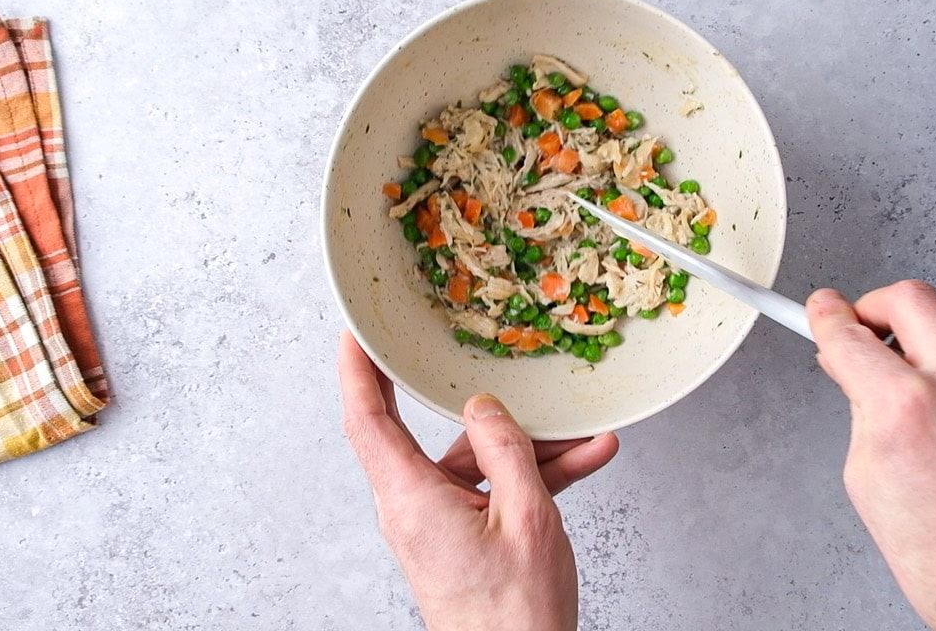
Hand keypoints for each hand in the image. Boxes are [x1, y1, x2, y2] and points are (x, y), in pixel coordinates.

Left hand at [338, 332, 618, 630]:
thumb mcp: (527, 516)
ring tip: (575, 435)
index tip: (355, 332)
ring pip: (470, 462)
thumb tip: (484, 407)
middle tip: (440, 347)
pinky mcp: (458, 538)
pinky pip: (488, 490)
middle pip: (420, 433)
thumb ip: (504, 450)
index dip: (356, 370)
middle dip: (447, 394)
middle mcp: (413, 509)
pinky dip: (530, 476)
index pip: (366, 419)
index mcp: (413, 499)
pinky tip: (580, 461)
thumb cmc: (515, 616)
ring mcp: (435, 524)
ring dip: (522, 448)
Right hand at [807, 281, 935, 630]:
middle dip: (877, 308)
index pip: (849, 332)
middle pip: (909, 296)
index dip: (826, 315)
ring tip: (925, 362)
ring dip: (935, 326)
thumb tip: (855, 370)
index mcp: (907, 410)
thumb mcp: (872, 486)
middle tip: (869, 329)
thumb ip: (861, 411)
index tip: (824, 308)